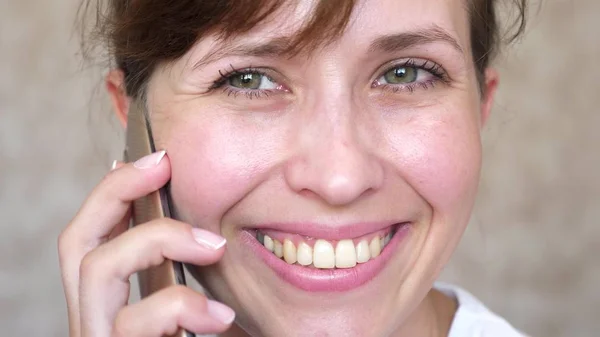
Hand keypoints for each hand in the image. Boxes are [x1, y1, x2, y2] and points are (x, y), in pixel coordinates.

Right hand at [58, 151, 234, 336]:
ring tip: (216, 247)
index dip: (114, 190)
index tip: (157, 161)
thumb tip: (204, 224)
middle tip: (163, 165)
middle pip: (75, 241)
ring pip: (98, 268)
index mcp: (110, 302)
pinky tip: (218, 316)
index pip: (90, 236)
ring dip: (161, 241)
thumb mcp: (193, 307)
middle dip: (116, 190)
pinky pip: (132, 321)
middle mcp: (93, 318)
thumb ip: (186, 273)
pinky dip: (181, 307)